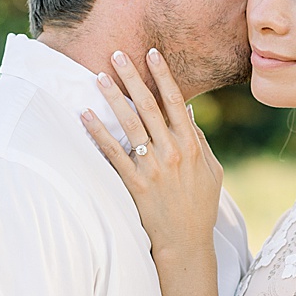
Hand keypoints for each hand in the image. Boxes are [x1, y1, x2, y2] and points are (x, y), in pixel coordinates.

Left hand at [79, 48, 223, 258]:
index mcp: (191, 145)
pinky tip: (85, 116)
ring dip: (113, 98)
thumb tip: (186, 112)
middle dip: (133, 77)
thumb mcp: (211, 170)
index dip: (163, 75)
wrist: (186, 242)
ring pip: (130, 125)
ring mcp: (152, 168)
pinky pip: (112, 153)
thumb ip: (199, 140)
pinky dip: (98, 133)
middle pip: (149, 106)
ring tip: (98, 77)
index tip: (152, 53)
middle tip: (117, 54)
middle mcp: (172, 152)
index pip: (176, 101)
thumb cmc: (199, 206)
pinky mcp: (134, 184)